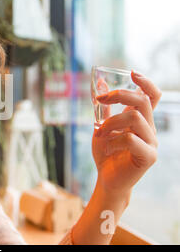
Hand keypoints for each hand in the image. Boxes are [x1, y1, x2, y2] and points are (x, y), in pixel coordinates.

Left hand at [92, 71, 161, 196]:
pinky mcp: (148, 156)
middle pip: (143, 101)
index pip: (152, 96)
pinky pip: (131, 139)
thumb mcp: (102, 126)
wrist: (107, 178)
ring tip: (99, 133)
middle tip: (100, 99)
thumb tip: (99, 82)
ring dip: (111, 122)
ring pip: (134, 118)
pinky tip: (106, 148)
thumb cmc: (106, 152)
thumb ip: (104, 107)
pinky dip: (113, 140)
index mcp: (141, 119)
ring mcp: (151, 142)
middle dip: (120, 95)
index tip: (131, 72)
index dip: (146, 82)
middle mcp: (149, 128)